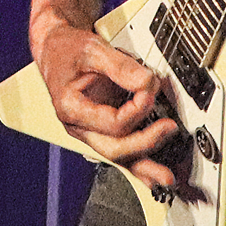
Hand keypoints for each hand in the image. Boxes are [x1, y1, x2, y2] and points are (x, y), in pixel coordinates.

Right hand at [29, 16, 183, 193]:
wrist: (57, 48)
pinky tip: (152, 177)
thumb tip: (147, 83)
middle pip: (114, 148)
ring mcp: (92, 131)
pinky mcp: (103, 129)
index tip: (151, 87)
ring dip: (144, 167)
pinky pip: (121, 150)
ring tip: (166, 177)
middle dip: (145, 143)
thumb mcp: (92, 49)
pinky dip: (138, 164)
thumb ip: (121, 66)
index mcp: (71, 108)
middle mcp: (80, 126)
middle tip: (168, 128)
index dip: (138, 108)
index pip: (113, 122)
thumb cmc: (68, 50)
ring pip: (118, 157)